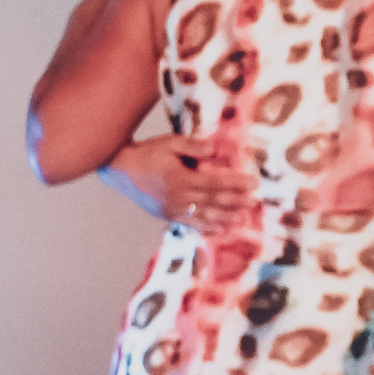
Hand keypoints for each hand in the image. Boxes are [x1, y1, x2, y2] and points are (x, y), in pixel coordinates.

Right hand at [98, 136, 257, 229]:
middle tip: (254, 202)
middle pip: (212, 201)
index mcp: (180, 178)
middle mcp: (178, 197)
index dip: (235, 184)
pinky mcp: (167, 216)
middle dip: (235, 202)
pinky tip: (220, 231)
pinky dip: (206, 229)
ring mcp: (172, 209)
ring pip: (204, 216)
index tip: (253, 183)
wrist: (120, 169)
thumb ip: (192, 146)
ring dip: (225, 219)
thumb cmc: (147, 153)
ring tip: (242, 221)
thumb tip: (214, 149)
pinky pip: (190, 225)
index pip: (214, 183)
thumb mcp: (169, 143)